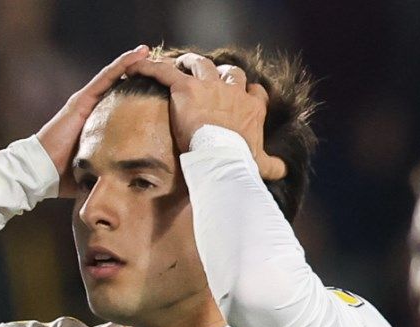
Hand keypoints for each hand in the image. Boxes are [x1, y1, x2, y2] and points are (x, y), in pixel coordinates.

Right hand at [37, 46, 151, 194]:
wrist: (41, 172)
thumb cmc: (66, 176)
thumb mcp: (98, 169)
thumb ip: (114, 169)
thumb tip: (135, 182)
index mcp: (97, 123)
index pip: (122, 103)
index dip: (139, 93)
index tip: (159, 87)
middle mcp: (92, 108)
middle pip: (119, 86)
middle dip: (137, 75)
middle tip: (159, 65)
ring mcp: (86, 101)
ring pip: (113, 76)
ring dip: (132, 62)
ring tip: (148, 51)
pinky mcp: (82, 100)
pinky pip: (105, 78)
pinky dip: (122, 64)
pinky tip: (137, 55)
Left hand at [124, 53, 287, 179]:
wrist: (222, 160)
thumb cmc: (241, 163)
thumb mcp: (260, 164)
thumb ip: (272, 164)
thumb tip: (283, 170)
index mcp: (251, 108)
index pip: (253, 92)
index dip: (246, 92)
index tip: (241, 96)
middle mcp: (234, 92)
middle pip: (230, 73)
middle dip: (220, 73)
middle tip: (209, 78)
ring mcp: (210, 87)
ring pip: (201, 64)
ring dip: (191, 63)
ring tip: (181, 65)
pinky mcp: (187, 88)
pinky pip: (165, 72)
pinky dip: (150, 68)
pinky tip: (136, 68)